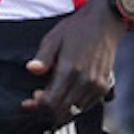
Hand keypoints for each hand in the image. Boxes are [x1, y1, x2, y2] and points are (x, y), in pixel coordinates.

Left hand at [22, 0, 121, 123]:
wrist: (105, 22)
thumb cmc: (77, 29)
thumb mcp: (55, 38)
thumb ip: (43, 57)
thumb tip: (31, 69)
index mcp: (70, 69)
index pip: (50, 102)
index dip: (37, 106)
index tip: (28, 101)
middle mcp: (85, 80)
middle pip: (61, 111)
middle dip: (46, 111)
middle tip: (37, 100)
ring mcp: (96, 85)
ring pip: (74, 111)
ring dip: (60, 110)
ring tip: (51, 97)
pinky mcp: (104, 86)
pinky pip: (86, 106)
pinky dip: (74, 106)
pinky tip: (66, 95)